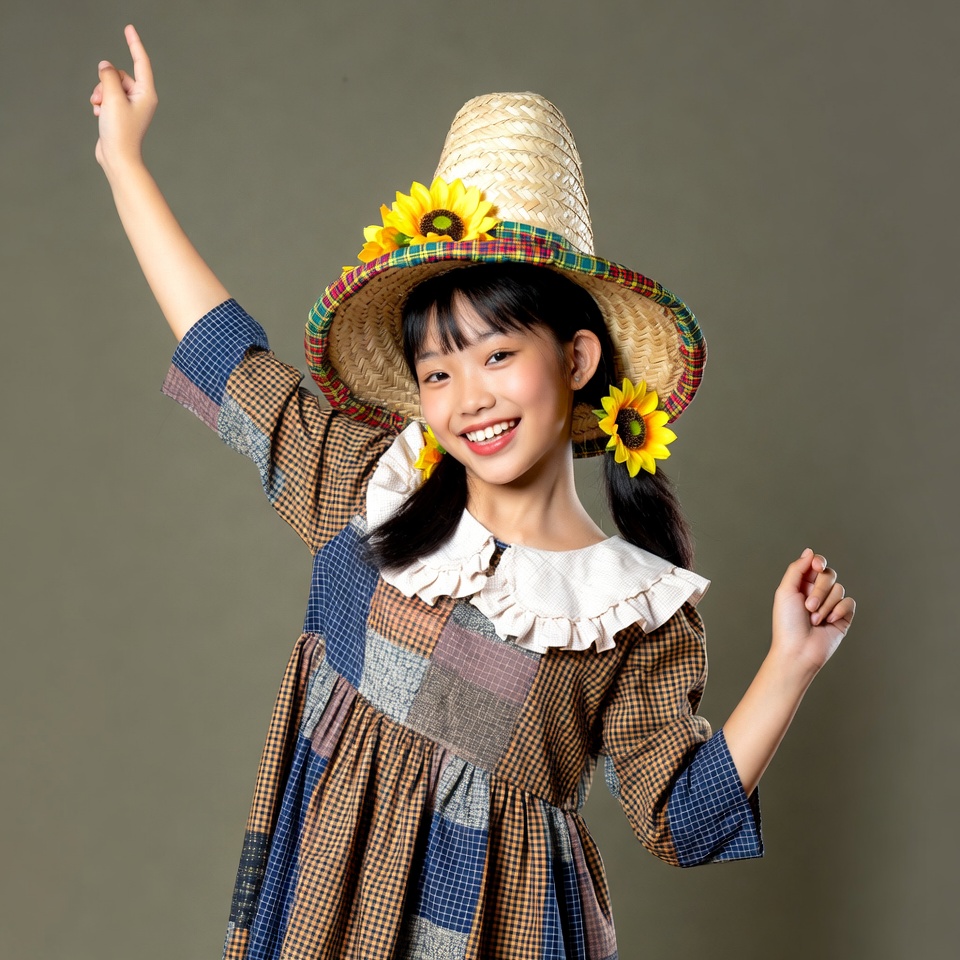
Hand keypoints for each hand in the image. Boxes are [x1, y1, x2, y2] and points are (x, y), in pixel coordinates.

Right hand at [90, 24, 156, 171]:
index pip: (141, 62)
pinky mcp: (120, 113)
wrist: (118, 157)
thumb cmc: (120, 131)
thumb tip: (105, 65)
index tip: (129, 28)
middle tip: (101, 99)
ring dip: (100, 93)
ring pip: (110, 86)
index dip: (134, 44)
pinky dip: (100, 103)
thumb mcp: (112, 97)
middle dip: (105, 82)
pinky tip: (98, 114)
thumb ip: (108, 76)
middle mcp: (141, 98)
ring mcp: (131, 106)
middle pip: (118, 75)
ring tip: (98, 108)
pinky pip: (107, 97)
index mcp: (147, 93)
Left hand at [771, 548, 855, 680]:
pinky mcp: (843, 617)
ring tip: (814, 619)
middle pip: (829, 575)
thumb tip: (809, 552)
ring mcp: (830, 605)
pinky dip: (838, 611)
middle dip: (820, 590)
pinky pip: (849, 602)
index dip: (819, 562)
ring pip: (839, 589)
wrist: (799, 650)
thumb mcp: (785, 591)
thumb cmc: (787, 623)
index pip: (816, 565)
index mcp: (801, 585)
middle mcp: (817, 593)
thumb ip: (797, 569)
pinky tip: (828, 622)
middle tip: (808, 606)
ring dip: (826, 605)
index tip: (817, 565)